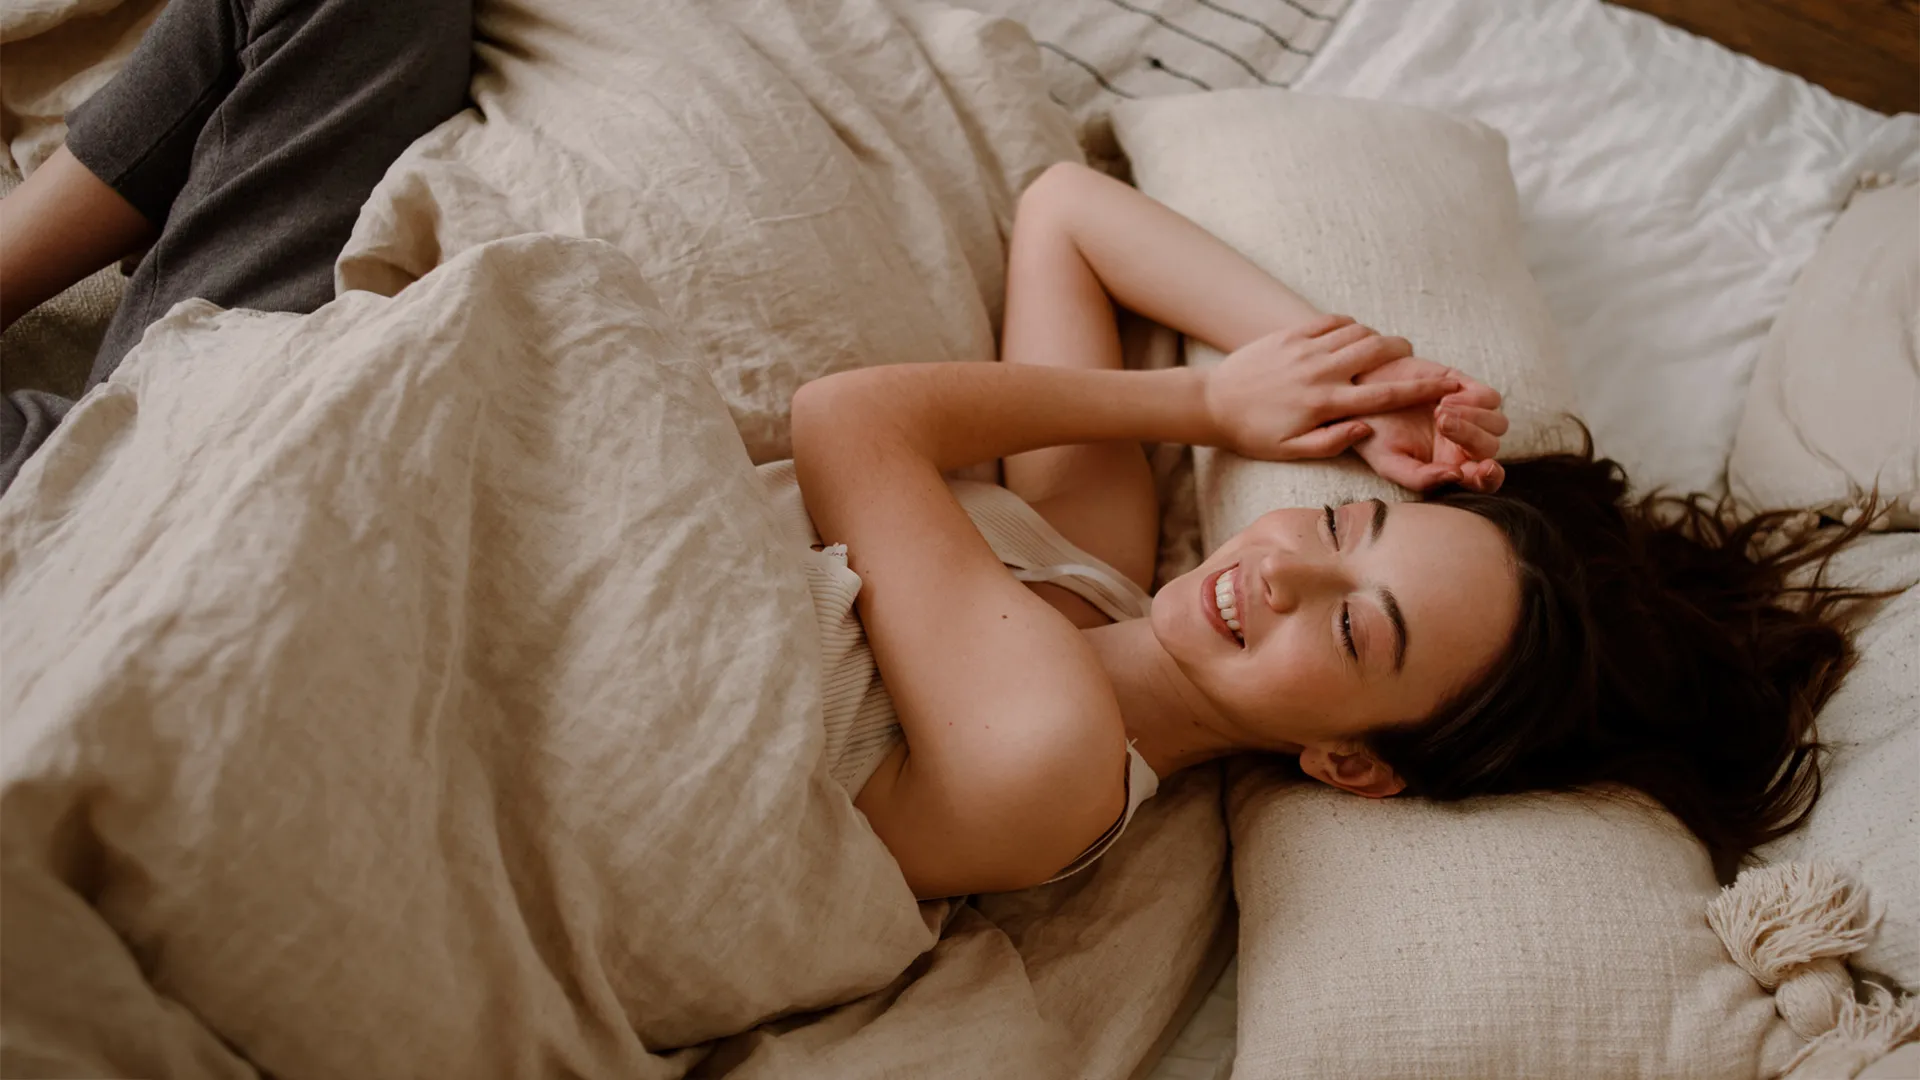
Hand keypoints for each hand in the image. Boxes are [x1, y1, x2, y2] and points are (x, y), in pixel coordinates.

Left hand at [1204, 316, 1459, 461]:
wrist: (1211, 403)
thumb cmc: (1253, 433)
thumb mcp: (1292, 450)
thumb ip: (1332, 442)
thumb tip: (1367, 429)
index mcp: (1326, 404)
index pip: (1386, 395)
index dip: (1424, 389)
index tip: (1450, 385)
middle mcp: (1320, 372)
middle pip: (1379, 352)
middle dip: (1403, 353)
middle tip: (1411, 360)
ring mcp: (1305, 349)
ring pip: (1358, 332)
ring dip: (1377, 337)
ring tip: (1382, 349)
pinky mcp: (1290, 334)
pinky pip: (1332, 321)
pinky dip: (1350, 324)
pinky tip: (1353, 334)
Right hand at [1351, 354, 1506, 492]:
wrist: (1362, 394)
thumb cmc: (1374, 434)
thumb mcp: (1388, 462)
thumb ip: (1420, 478)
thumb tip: (1457, 475)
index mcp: (1449, 467)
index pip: (1483, 480)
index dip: (1490, 478)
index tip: (1484, 469)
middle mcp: (1464, 444)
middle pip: (1491, 448)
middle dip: (1470, 437)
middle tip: (1440, 422)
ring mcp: (1470, 416)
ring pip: (1497, 424)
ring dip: (1473, 418)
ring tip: (1439, 410)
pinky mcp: (1468, 389)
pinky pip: (1491, 398)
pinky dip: (1474, 400)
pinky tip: (1445, 398)